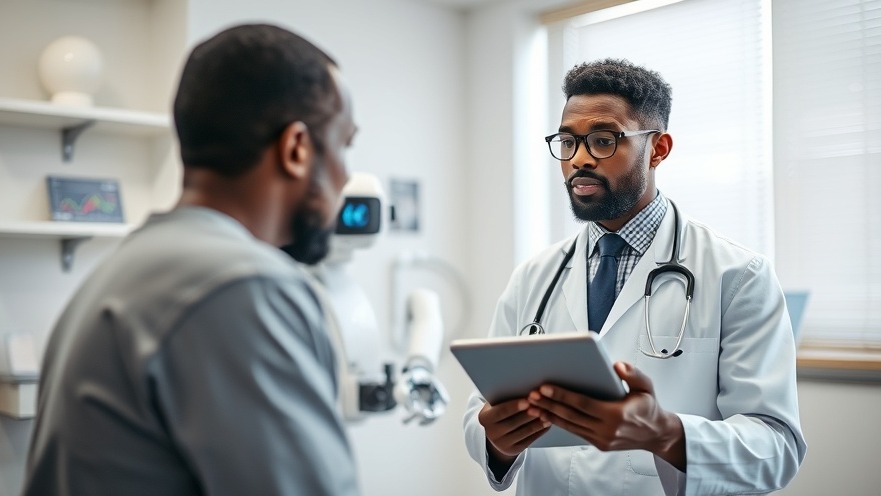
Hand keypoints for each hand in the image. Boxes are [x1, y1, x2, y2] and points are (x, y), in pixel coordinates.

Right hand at [478, 398, 550, 463]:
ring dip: (537, 422)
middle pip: (513, 423)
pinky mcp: (513, 450)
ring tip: (548, 413)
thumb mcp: (496, 404)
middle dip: (529, 414)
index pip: (500, 412)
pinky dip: (539, 431)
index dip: (514, 406)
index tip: (527, 400)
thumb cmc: (498, 410)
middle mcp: (491, 433)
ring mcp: (502, 444)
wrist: (495, 431)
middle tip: (542, 406)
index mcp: (485, 418)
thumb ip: (505, 398)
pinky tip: (547, 423)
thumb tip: (526, 391)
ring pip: (523, 432)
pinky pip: (529, 440)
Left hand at [526, 361, 685, 470]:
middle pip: (571, 416)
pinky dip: (559, 423)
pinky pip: (575, 432)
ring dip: (549, 414)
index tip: (545, 387)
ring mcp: (602, 439)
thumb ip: (633, 374)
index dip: (562, 395)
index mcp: (617, 414)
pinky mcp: (599, 444)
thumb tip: (617, 365)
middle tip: (531, 395)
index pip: (583, 403)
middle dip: (548, 404)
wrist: (656, 433)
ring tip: (533, 404)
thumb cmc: (648, 406)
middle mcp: (608, 430)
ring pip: (570, 426)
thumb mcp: (646, 386)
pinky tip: (547, 414)